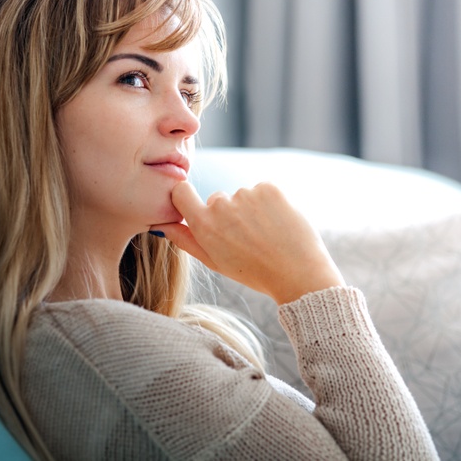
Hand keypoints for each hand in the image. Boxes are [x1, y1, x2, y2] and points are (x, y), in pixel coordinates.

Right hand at [152, 181, 345, 304]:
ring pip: (242, 197)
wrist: (298, 274)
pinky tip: (277, 224)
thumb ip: (186, 240)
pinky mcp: (269, 188)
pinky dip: (268, 204)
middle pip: (216, 199)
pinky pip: (262, 191)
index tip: (195, 205)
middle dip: (227, 215)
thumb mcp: (215, 261)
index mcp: (204, 225)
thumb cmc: (254, 272)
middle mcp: (222, 205)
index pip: (181, 192)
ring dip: (250, 210)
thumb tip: (162, 225)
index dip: (186, 197)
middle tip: (246, 240)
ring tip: (266, 235)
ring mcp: (246, 194)